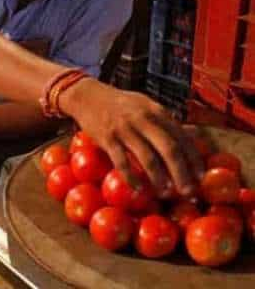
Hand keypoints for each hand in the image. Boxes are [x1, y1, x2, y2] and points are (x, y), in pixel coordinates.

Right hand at [61, 79, 203, 197]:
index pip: (182, 137)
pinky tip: (137, 188)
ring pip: (148, 158)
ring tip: (164, 193)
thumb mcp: (146, 106)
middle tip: (188, 192)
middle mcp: (144, 119)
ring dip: (159, 178)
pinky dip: (131, 177)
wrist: (88, 96)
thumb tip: (193, 136)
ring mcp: (125, 129)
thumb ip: (166, 122)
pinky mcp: (107, 138)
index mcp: (157, 112)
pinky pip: (122, 162)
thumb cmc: (120, 104)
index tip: (200, 176)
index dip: (193, 158)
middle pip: (169, 149)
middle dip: (181, 173)